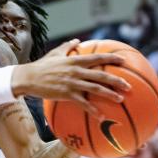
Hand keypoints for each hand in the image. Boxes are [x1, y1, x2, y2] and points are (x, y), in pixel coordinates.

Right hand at [11, 39, 130, 118]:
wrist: (29, 78)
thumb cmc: (42, 66)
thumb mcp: (55, 53)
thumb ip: (68, 47)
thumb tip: (77, 40)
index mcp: (75, 60)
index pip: (98, 57)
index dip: (112, 58)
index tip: (124, 61)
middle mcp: (77, 71)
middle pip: (102, 75)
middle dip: (117, 80)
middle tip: (128, 85)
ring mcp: (73, 83)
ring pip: (96, 89)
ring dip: (110, 94)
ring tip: (120, 99)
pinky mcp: (67, 94)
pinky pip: (84, 104)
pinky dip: (94, 111)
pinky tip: (102, 117)